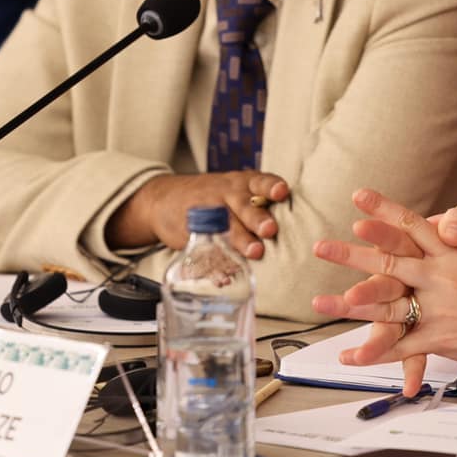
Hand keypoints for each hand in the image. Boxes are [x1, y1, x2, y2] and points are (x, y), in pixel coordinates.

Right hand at [105, 171, 291, 258]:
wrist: (163, 198)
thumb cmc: (212, 195)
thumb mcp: (233, 188)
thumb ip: (258, 204)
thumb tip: (293, 228)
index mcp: (241, 183)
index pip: (260, 181)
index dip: (271, 186)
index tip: (282, 191)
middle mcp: (226, 195)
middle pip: (244, 204)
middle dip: (257, 218)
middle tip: (270, 230)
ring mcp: (209, 212)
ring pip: (226, 225)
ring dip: (241, 239)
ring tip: (255, 252)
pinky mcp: (193, 231)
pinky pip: (205, 246)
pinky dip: (215, 263)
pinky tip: (225, 275)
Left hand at [311, 188, 456, 394]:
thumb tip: (444, 214)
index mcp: (452, 252)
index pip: (411, 225)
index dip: (383, 209)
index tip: (357, 197)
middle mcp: (441, 277)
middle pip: (389, 262)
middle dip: (352, 254)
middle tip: (321, 246)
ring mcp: (439, 309)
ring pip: (388, 305)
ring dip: (352, 304)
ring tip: (320, 301)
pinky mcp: (441, 339)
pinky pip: (402, 346)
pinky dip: (376, 352)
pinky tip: (351, 356)